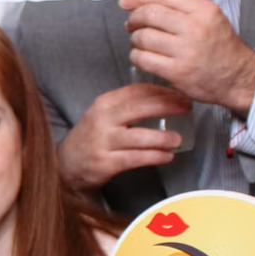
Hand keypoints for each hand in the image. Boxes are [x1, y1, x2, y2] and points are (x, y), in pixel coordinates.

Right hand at [57, 83, 189, 190]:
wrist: (67, 164)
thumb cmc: (92, 137)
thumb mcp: (104, 114)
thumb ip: (128, 105)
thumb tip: (164, 98)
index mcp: (105, 103)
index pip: (137, 91)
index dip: (162, 91)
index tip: (180, 93)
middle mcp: (103, 119)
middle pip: (140, 108)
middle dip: (167, 106)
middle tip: (187, 108)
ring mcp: (104, 141)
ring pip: (140, 137)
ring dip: (163, 137)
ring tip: (178, 139)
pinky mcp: (106, 162)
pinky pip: (136, 158)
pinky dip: (155, 157)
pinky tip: (167, 156)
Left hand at [121, 0, 254, 114]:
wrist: (237, 77)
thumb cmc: (220, 46)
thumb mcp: (211, 17)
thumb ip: (183, 6)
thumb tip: (145, 0)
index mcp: (204, 10)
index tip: (126, 1)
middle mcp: (195, 28)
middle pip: (149, 14)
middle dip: (134, 18)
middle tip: (132, 23)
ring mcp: (186, 51)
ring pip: (143, 37)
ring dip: (135, 38)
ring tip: (140, 41)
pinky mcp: (177, 71)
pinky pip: (143, 58)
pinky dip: (136, 56)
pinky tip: (141, 55)